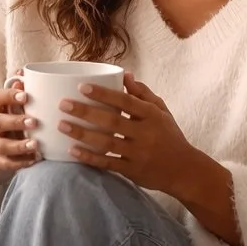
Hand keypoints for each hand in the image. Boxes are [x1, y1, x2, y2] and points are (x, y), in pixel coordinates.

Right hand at [0, 68, 40, 180]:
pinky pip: (8, 164)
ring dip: (19, 145)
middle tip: (34, 121)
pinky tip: (36, 159)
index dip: (9, 95)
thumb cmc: (10, 123)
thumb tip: (22, 72)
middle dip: (16, 122)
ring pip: (2, 146)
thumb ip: (18, 92)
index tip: (25, 95)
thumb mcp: (12, 108)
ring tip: (35, 144)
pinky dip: (22, 162)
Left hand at [57, 71, 200, 193]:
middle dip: (85, 112)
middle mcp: (145, 134)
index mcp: (151, 115)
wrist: (185, 170)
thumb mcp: (161, 111)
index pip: (125, 101)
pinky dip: (90, 158)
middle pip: (112, 121)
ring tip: (62, 125)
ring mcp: (138, 154)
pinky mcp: (132, 171)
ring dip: (82, 134)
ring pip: (107, 143)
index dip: (104, 94)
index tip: (82, 87)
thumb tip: (125, 74)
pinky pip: (108, 163)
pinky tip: (72, 151)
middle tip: (63, 104)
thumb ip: (143, 93)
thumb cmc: (170, 136)